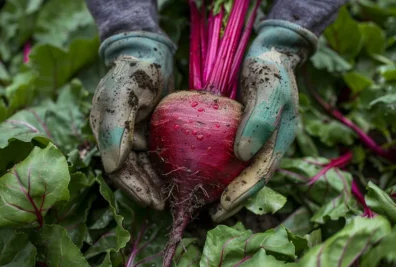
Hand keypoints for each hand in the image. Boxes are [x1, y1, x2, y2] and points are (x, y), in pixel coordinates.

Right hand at [90, 32, 175, 209]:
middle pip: (131, 171)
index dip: (134, 187)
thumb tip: (112, 165)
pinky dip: (163, 166)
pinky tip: (174, 175)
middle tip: (164, 204)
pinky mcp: (151, 130)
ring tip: (169, 197)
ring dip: (154, 182)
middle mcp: (119, 137)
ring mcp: (135, 134)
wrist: (150, 55)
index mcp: (106, 132)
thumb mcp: (121, 94)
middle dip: (146, 189)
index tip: (151, 201)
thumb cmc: (134, 72)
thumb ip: (115, 127)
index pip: (118, 168)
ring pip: (143, 165)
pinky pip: (155, 153)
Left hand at [211, 20, 316, 221]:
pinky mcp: (246, 132)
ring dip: (228, 191)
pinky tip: (205, 175)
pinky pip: (234, 157)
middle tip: (211, 216)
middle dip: (234, 201)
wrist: (269, 53)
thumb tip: (242, 154)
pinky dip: (221, 171)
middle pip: (253, 179)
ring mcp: (260, 140)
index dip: (242, 193)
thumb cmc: (269, 68)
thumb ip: (260, 119)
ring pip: (244, 172)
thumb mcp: (269, 88)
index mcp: (280, 140)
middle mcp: (270, 145)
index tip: (221, 207)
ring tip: (208, 205)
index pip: (261, 174)